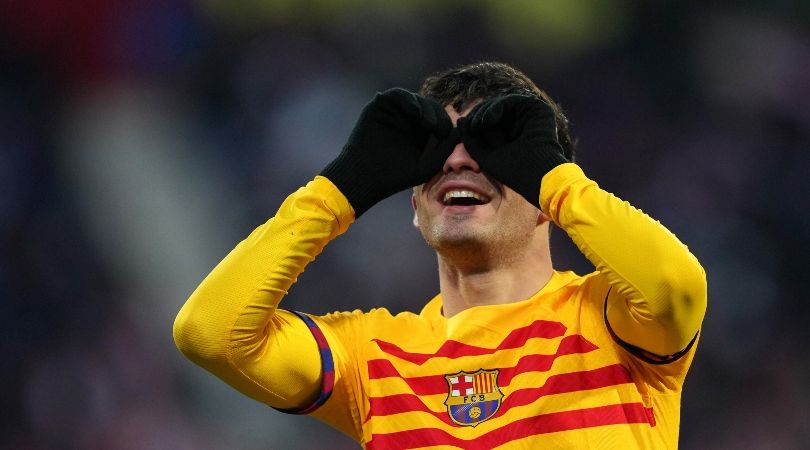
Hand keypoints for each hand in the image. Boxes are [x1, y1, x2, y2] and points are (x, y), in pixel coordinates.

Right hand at [320, 88, 456, 216]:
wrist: (367, 177)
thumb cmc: (396, 176)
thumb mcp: (428, 164)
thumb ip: (445, 148)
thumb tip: (460, 129)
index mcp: (418, 132)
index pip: (437, 118)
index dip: (445, 122)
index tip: (446, 135)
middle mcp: (405, 120)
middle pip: (428, 106)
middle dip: (437, 114)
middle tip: (438, 128)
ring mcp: (392, 112)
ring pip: (415, 99)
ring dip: (425, 107)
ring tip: (429, 123)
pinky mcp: (379, 106)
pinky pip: (397, 95)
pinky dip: (408, 100)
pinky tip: (415, 113)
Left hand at [459, 95, 568, 208]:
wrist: (537, 175)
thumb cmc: (513, 172)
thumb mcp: (485, 156)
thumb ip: (471, 140)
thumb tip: (460, 121)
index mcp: (510, 136)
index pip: (489, 122)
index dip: (475, 122)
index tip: (464, 128)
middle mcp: (520, 124)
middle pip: (494, 111)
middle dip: (478, 115)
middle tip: (469, 124)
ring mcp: (529, 116)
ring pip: (502, 105)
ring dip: (485, 111)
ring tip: (477, 123)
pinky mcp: (537, 109)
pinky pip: (512, 100)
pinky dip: (497, 106)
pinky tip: (488, 118)